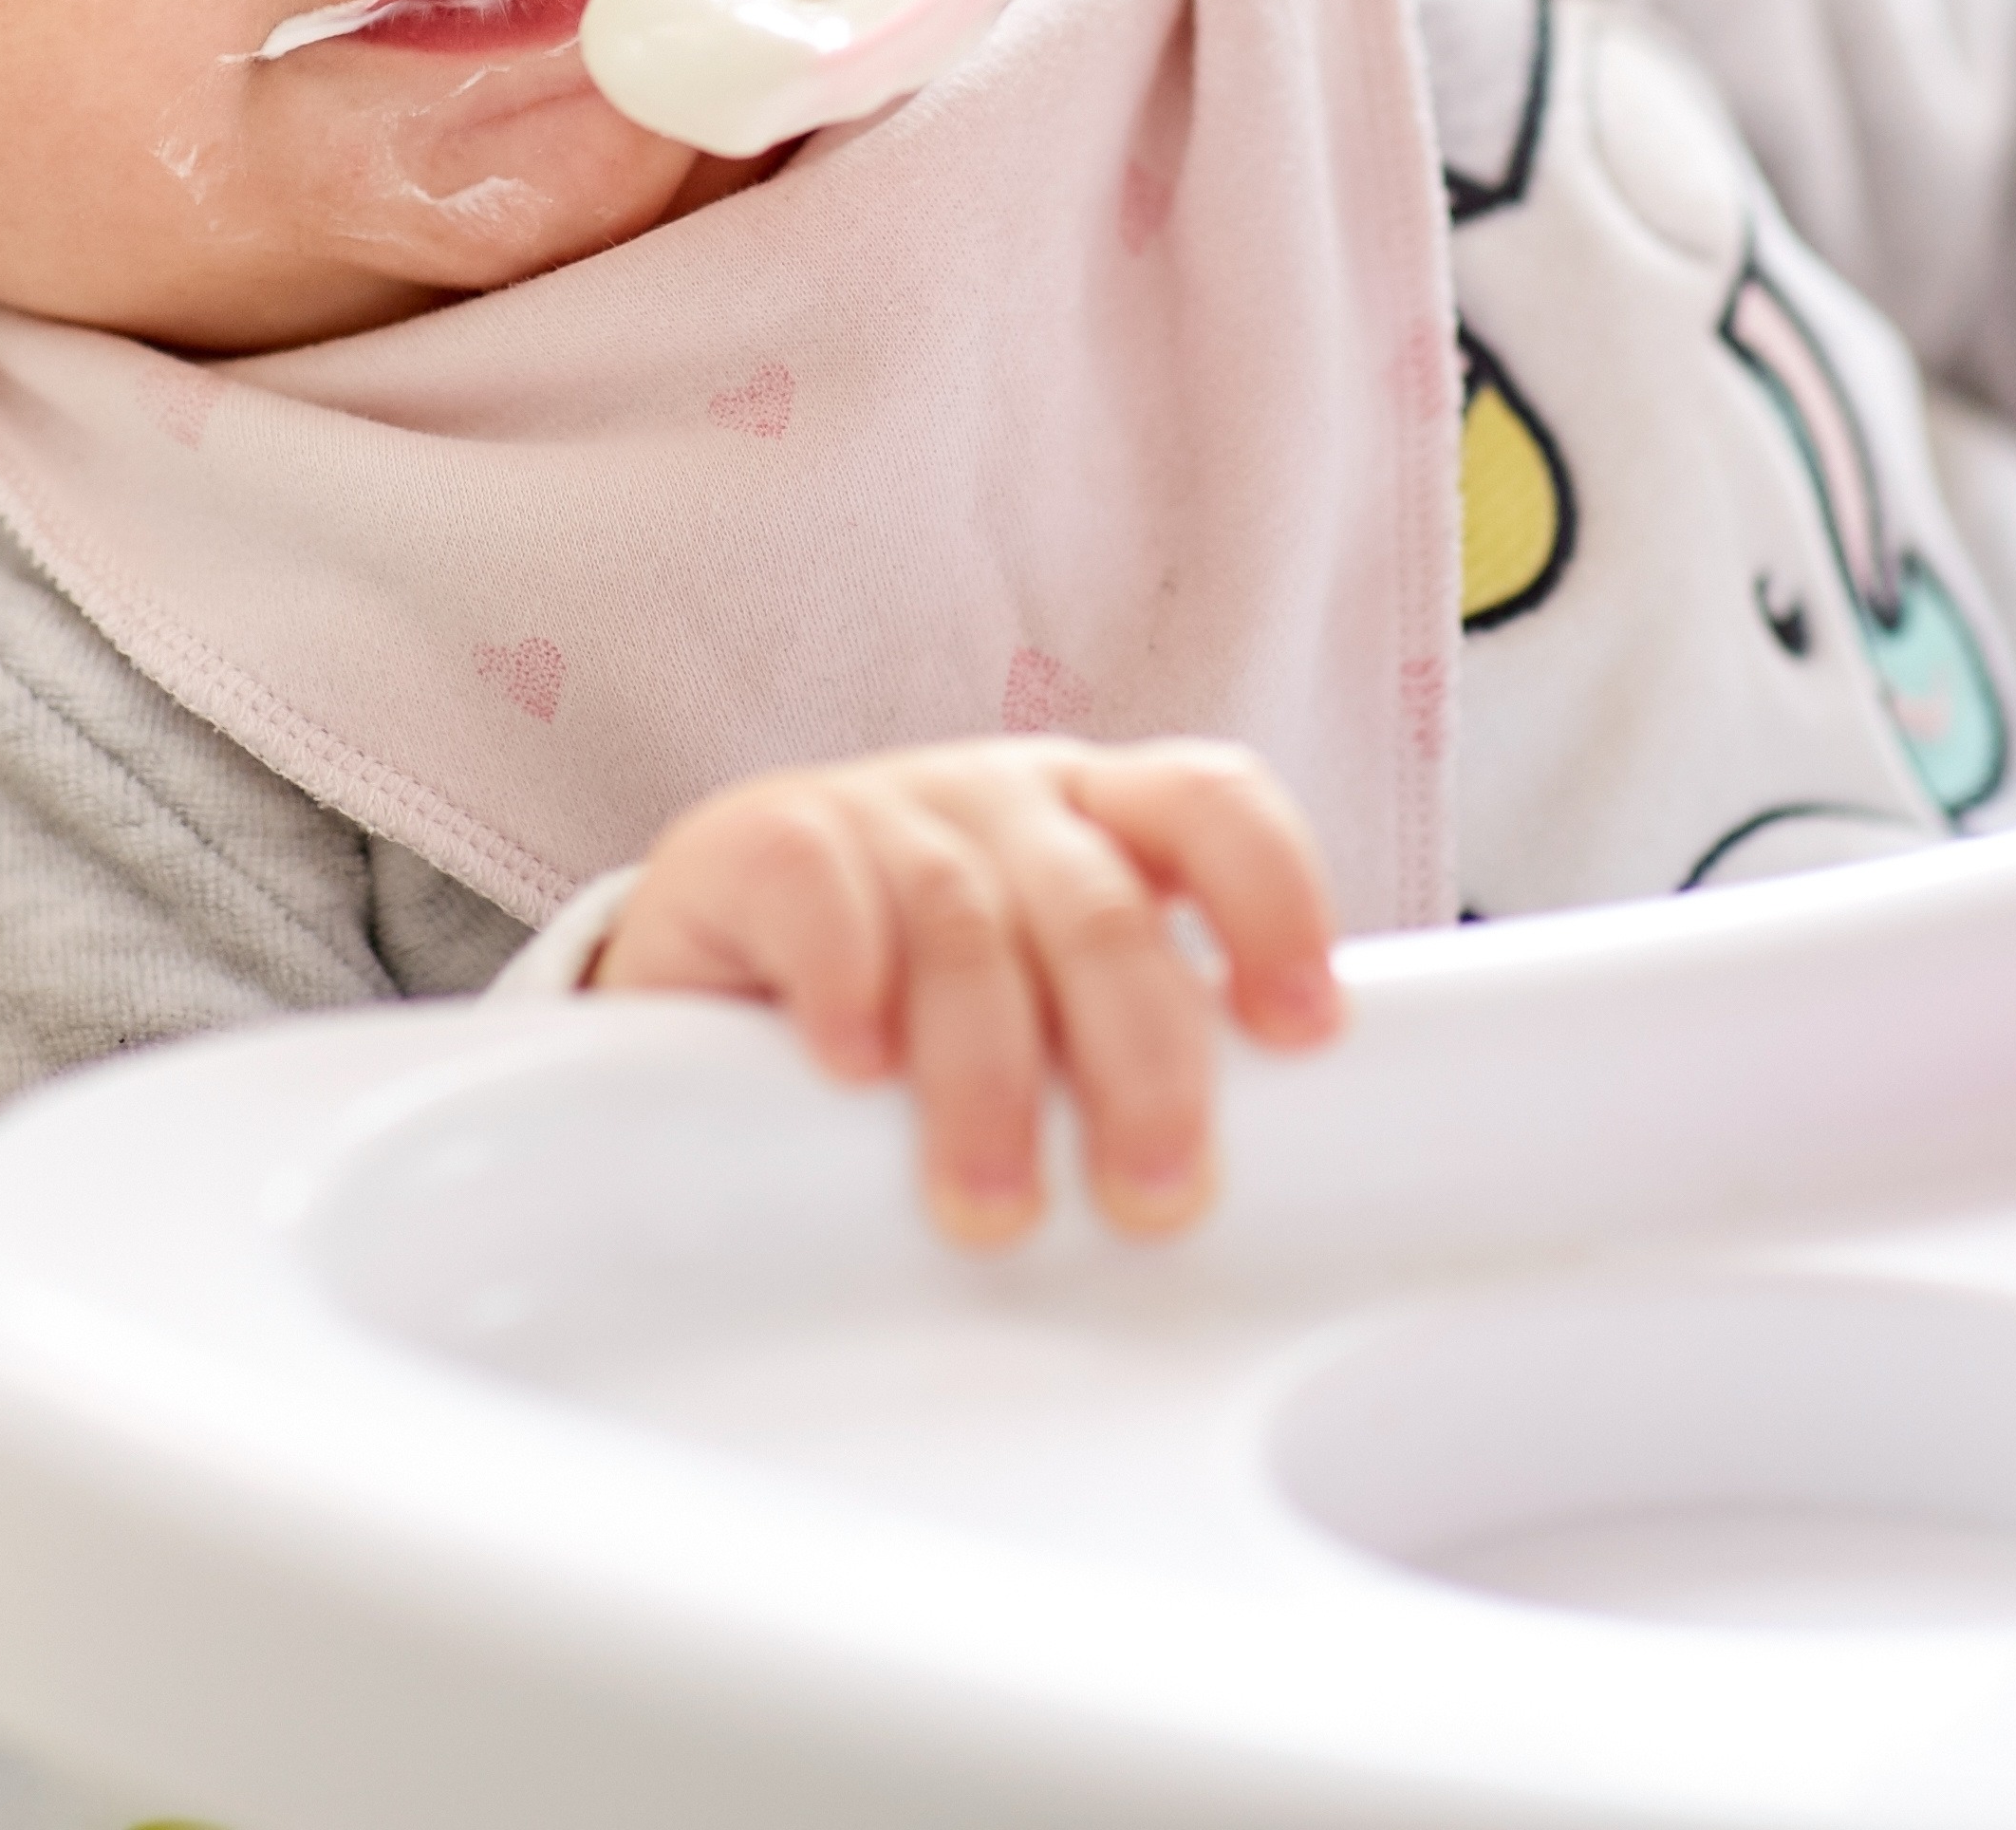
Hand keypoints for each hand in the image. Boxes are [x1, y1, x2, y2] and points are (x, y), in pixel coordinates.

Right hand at [588, 736, 1345, 1246]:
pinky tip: (857, 1071)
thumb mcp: (1040, 1014)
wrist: (709, 961)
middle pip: (1102, 906)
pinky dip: (847, 981)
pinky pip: (819, 888)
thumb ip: (1122, 1061)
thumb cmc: (915, 1012)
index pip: (1216, 807)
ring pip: (967, 923)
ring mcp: (885, 809)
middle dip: (1143, 1061)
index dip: (1275, 902)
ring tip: (994, 1206)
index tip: (1306, 1031)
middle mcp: (1005, 802)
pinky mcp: (761, 837)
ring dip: (992, 1078)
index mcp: (1101, 822)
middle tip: (1153, 1197)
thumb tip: (1228, 1214)